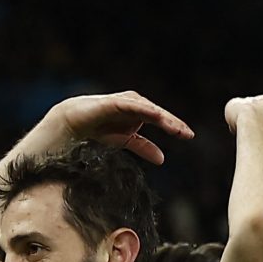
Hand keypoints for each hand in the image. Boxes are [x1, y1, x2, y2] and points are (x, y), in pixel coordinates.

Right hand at [52, 92, 192, 164]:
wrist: (73, 124)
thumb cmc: (99, 130)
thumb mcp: (125, 141)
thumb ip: (143, 147)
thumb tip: (162, 159)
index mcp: (139, 114)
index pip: (161, 120)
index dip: (175, 127)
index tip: (189, 136)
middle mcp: (135, 105)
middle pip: (158, 114)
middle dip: (173, 123)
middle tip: (187, 134)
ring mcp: (125, 102)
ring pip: (148, 109)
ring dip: (163, 118)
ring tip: (175, 128)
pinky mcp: (114, 102)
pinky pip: (132, 105)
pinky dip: (145, 110)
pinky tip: (156, 115)